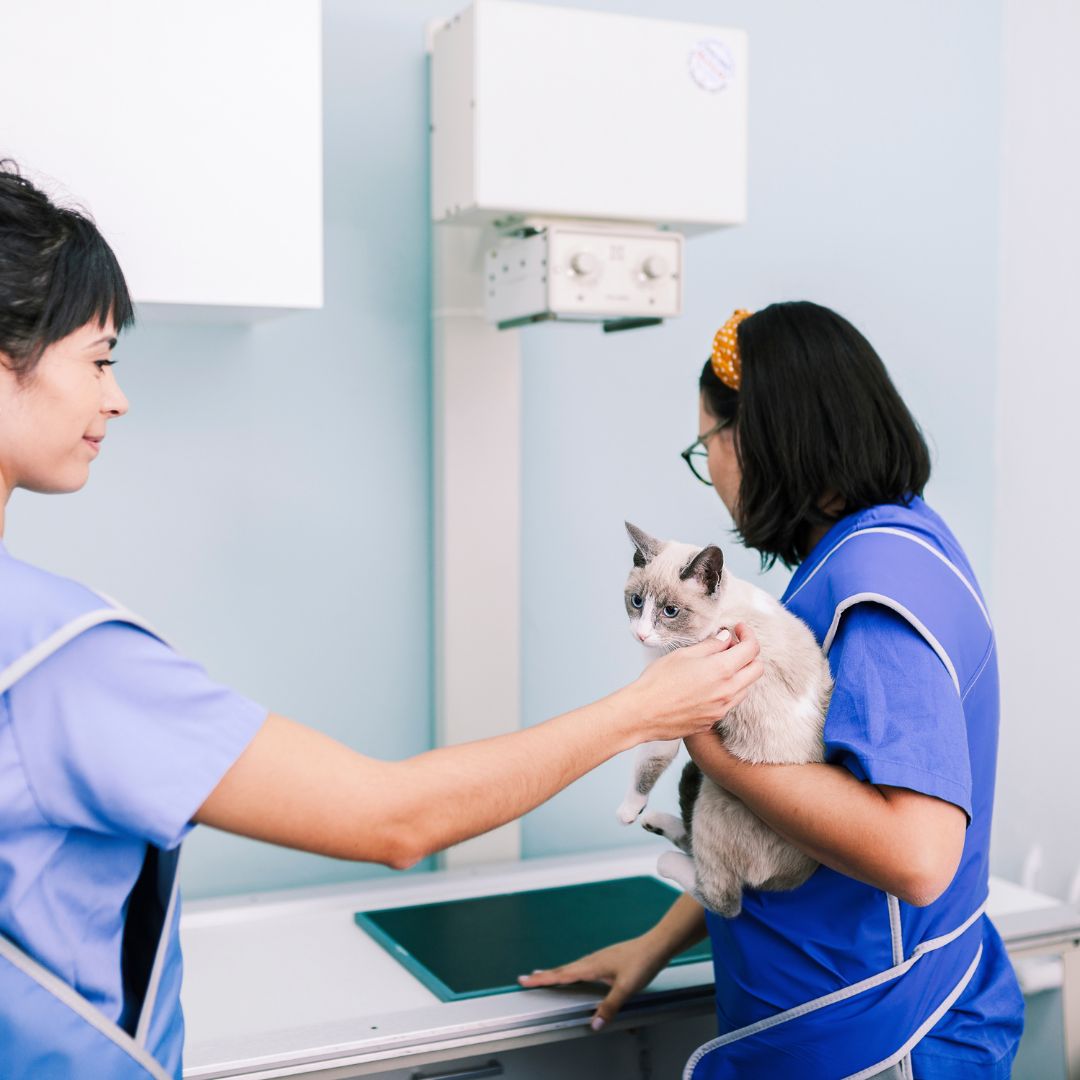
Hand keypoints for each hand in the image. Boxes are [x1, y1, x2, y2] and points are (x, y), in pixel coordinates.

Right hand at [516, 935, 670, 1029]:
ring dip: (557, 972)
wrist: (656, 945)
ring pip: (572, 966)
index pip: (562, 974)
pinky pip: (581, 965)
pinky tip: (576, 972)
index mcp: (592, 966)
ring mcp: (599, 958)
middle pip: (562, 969)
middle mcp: (592, 960)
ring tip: (545, 975)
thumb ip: (610, 1006)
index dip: (542, 979)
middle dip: (544, 975)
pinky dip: (571, 970)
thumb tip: (595, 1024)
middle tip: (527, 978)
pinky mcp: (606, 958)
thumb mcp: (626, 988)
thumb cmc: (641, 963)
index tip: (525, 979)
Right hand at [624, 622, 761, 743]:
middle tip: (732, 645)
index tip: (739, 629)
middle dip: (750, 654)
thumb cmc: (658, 682)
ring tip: (718, 664)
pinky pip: (729, 702)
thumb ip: (710, 646)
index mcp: (721, 670)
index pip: (751, 649)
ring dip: (739, 673)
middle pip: (757, 670)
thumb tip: (725, 638)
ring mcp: (722, 709)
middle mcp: (727, 691)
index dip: (749, 635)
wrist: (642, 714)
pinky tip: (707, 684)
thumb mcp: (683, 654)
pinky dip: (726, 690)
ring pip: (745, 688)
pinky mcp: (713, 720)